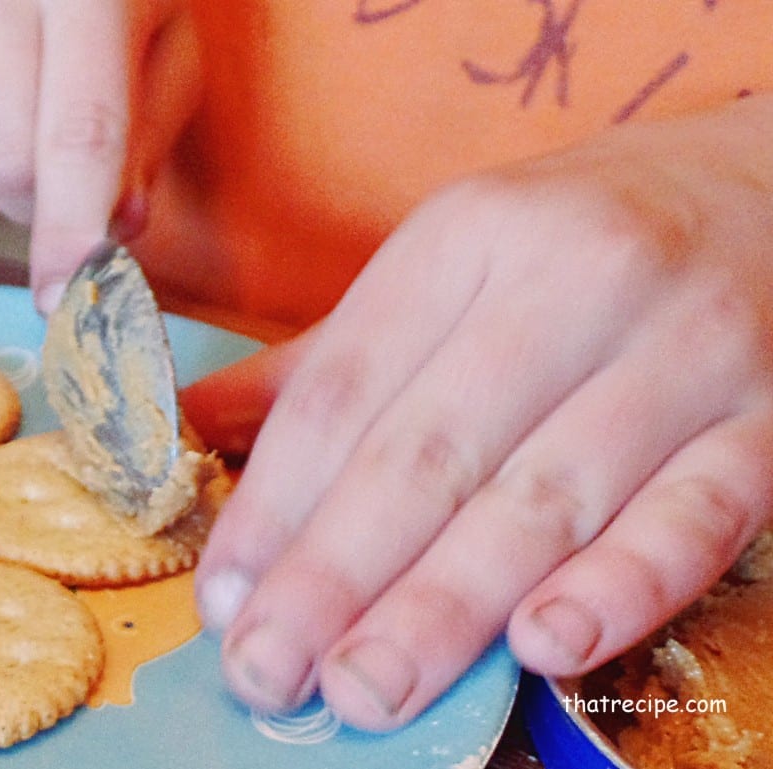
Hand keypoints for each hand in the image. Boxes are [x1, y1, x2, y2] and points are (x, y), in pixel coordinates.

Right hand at [0, 0, 200, 311]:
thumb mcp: (169, 56)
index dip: (73, 226)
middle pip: (6, 165)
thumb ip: (149, 140)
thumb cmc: (116, 4)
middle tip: (72, 176)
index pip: (78, 133)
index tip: (66, 294)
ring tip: (30, 134)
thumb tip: (117, 226)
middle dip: (47, 205)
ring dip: (7, 193)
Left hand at [188, 96, 772, 730]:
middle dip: (336, 576)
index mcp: (466, 239)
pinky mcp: (768, 417)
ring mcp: (680, 349)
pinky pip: (692, 516)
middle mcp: (571, 281)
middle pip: (428, 453)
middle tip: (267, 669)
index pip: (346, 391)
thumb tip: (199, 427)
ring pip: (544, 498)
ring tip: (364, 688)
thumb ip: (331, 357)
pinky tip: (540, 647)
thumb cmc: (574, 244)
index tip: (225, 595)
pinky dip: (618, 586)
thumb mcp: (447, 265)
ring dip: (445, 607)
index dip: (274, 502)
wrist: (763, 188)